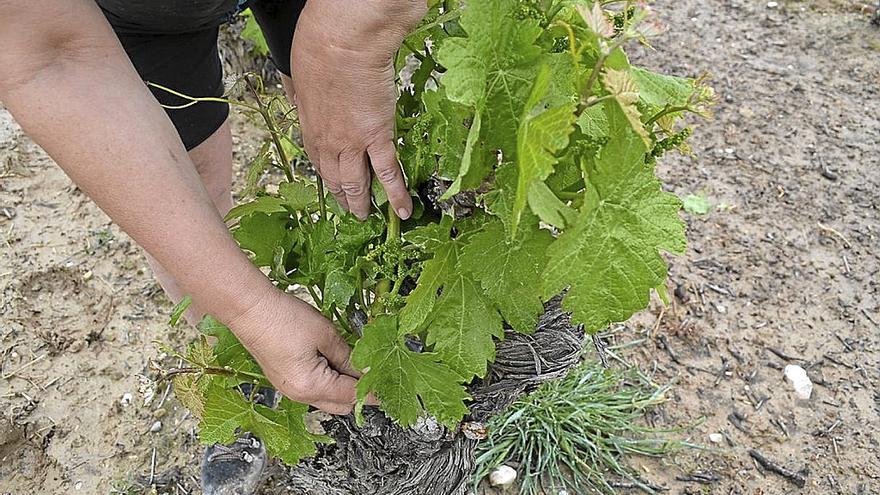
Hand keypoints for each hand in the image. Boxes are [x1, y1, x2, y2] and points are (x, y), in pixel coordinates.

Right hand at [229, 288, 360, 413]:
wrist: (250, 308)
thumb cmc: (282, 318)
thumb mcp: (326, 335)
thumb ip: (349, 357)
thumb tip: (366, 370)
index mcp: (310, 386)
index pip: (352, 396)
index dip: (372, 391)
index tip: (386, 389)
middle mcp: (298, 394)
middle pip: (340, 404)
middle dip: (358, 390)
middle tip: (372, 370)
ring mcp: (289, 388)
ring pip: (327, 397)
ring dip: (342, 384)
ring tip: (351, 359)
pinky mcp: (285, 379)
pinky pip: (314, 387)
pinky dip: (328, 378)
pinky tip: (333, 358)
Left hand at [290, 0, 425, 219]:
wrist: (343, 42)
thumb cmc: (319, 45)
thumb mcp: (299, 72)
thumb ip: (301, 89)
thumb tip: (298, 91)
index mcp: (309, 125)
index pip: (316, 159)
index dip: (326, 177)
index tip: (331, 186)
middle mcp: (328, 141)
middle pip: (334, 177)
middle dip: (342, 197)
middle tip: (349, 211)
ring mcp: (352, 142)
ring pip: (356, 182)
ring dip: (361, 202)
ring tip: (367, 216)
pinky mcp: (377, 137)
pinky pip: (388, 172)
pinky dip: (395, 194)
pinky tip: (402, 210)